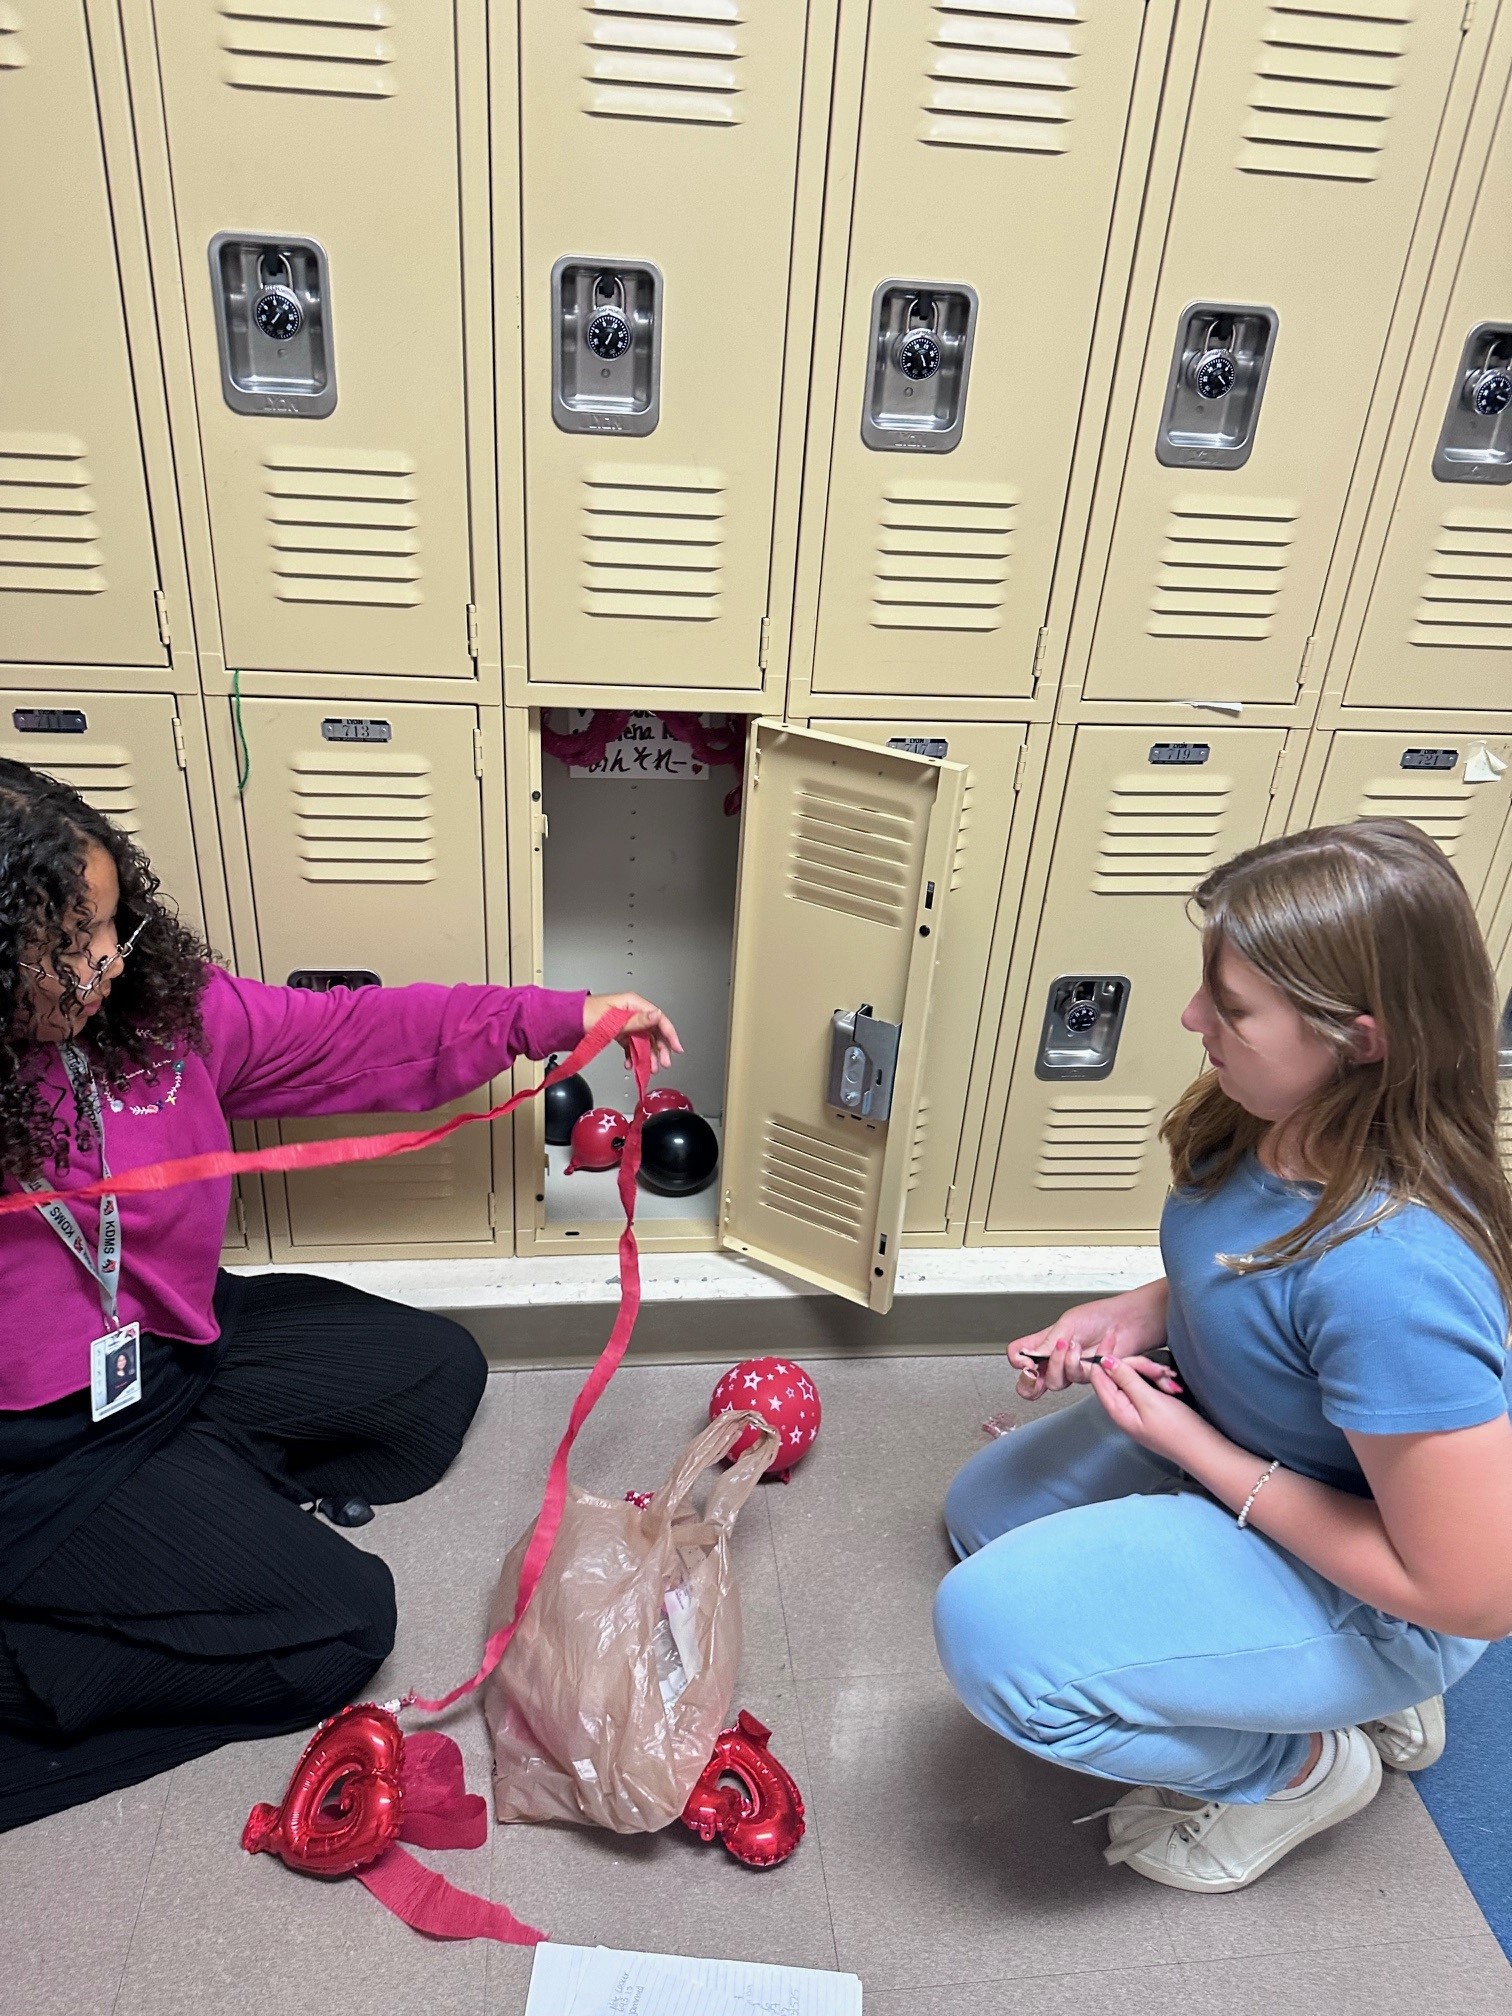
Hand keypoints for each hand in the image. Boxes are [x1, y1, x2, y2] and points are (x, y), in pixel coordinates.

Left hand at [583, 992, 682, 1074]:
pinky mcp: (618, 1032)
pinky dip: (633, 1055)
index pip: (658, 1018)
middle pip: (653, 1031)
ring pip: (643, 1040)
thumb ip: (637, 1021)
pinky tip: (631, 1064)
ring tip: (649, 1068)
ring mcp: (624, 1022)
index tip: (677, 1048)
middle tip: (664, 1063)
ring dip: (648, 1055)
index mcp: (632, 1003)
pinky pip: (631, 1044)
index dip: (670, 1034)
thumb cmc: (584, 1015)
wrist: (565, 1022)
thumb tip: (657, 1015)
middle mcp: (631, 1012)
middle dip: (660, 1049)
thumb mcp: (613, 1020)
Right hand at [1006, 1281, 1167, 1400]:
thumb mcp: (1068, 1323)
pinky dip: (1086, 1361)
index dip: (1017, 1361)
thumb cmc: (1100, 1316)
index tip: (1025, 1360)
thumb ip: (1048, 1342)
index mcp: (1045, 1342)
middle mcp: (1056, 1359)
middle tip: (1034, 1373)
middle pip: (1030, 1383)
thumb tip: (1029, 1356)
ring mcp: (1072, 1369)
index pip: (1019, 1355)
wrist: (1128, 1322)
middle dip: (1029, 1383)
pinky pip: (1079, 1377)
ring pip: (1055, 1381)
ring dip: (1062, 1363)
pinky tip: (1094, 1349)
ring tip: (1074, 1346)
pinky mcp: (1089, 1377)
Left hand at [1088, 1355, 1194, 1463]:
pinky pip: (1147, 1385)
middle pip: (1119, 1373)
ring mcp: (1136, 1408)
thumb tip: (1105, 1362)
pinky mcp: (1149, 1406)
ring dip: (1153, 1374)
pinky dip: (1158, 1381)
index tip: (1111, 1337)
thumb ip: (1126, 1379)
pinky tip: (1171, 1385)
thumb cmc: (1178, 1432)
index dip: (1103, 1355)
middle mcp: (1122, 1409)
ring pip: (1135, 1377)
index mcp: (1117, 1410)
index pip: (1098, 1376)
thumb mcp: (1149, 1401)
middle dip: (1140, 1367)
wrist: (1202, 1449)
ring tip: (1170, 1383)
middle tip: (1160, 1372)